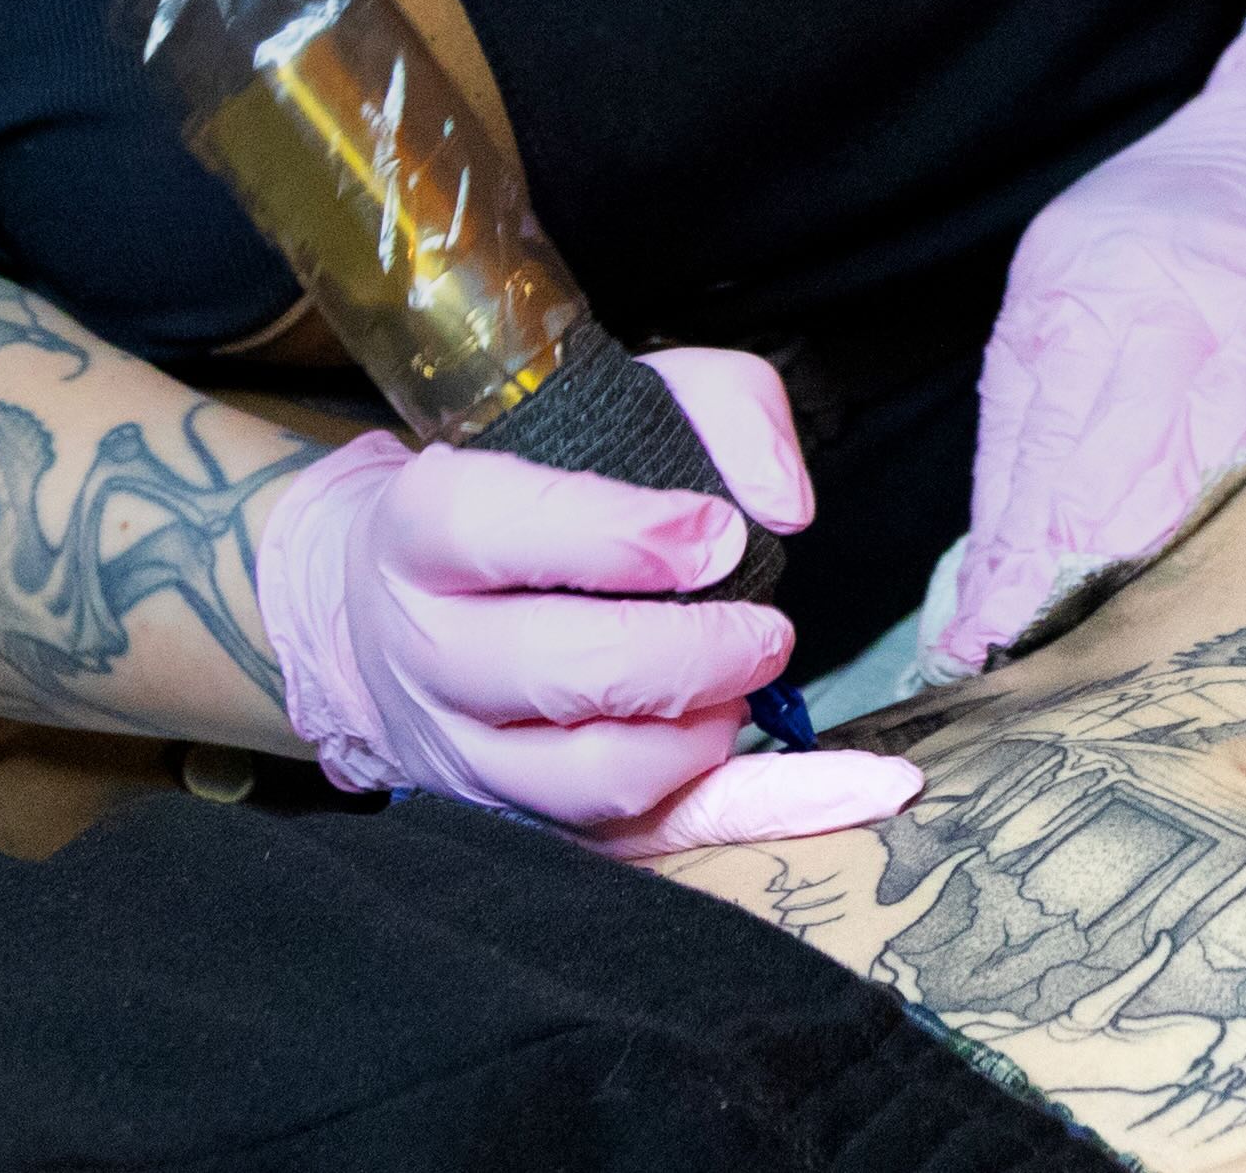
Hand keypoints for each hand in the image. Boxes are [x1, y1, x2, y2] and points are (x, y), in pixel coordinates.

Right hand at [256, 344, 917, 846]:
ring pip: (590, 776)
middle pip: (554, 670)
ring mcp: (471, 753)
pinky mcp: (530, 822)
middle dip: (684, 652)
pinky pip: (651, 843)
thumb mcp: (603, 402)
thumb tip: (782, 500)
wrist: (386, 607)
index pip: (495, 529)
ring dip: (699, 732)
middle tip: (764, 625)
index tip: (717, 533)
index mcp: (424, 528)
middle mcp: (431, 650)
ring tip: (748, 680)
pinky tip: (859, 787)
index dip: (614, 534)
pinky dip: (765, 814)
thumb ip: (716, 408)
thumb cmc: (524, 486)